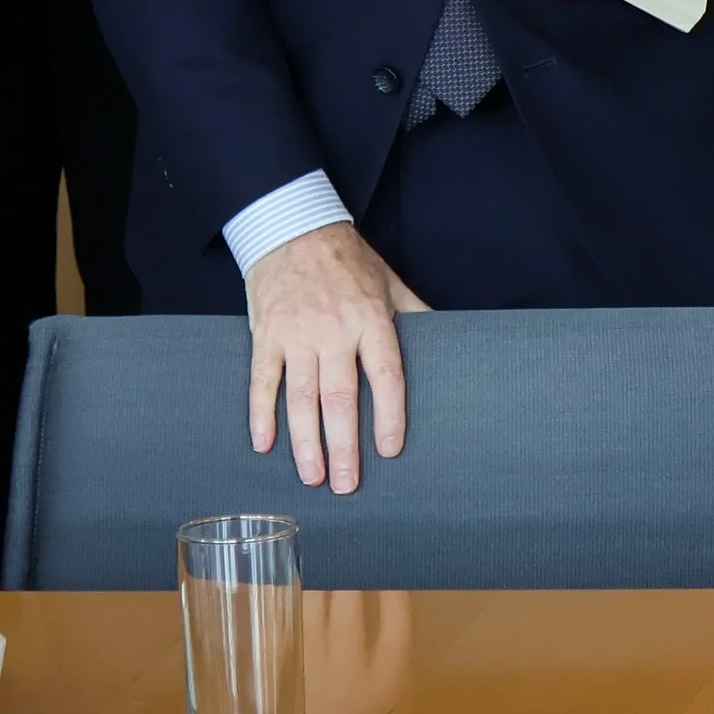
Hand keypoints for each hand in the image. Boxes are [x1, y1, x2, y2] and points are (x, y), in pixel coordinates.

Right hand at [245, 225, 429, 495]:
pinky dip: (261, 413)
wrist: (294, 228)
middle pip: (341, 396)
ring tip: (312, 477)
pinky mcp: (266, 334)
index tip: (391, 450)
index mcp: (371, 319)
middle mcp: (334, 330)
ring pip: (300, 396)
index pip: (385, 374)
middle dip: (344, 445)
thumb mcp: (391, 283)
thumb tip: (452, 344)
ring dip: (305, 441)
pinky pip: (262, 380)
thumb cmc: (349, 261)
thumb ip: (418, 316)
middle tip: (346, 485)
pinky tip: (265, 444)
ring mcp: (296, 333)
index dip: (389, 415)